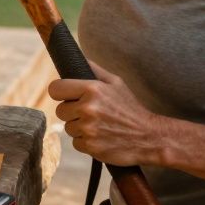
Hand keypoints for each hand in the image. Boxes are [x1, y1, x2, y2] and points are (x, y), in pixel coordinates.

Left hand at [47, 60, 165, 166]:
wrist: (149, 137)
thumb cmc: (130, 108)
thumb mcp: (116, 83)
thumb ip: (94, 69)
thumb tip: (77, 58)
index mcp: (92, 89)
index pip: (55, 89)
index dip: (60, 92)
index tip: (66, 96)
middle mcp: (88, 108)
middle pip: (60, 110)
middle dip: (72, 111)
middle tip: (89, 112)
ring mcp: (88, 129)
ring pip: (68, 127)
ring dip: (79, 127)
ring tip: (98, 125)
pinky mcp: (90, 146)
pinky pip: (75, 142)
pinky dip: (85, 141)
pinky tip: (100, 136)